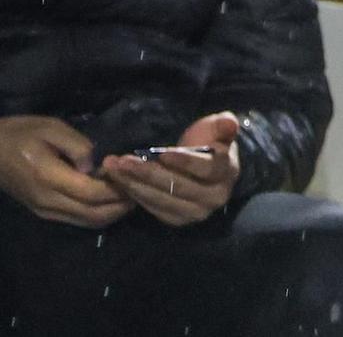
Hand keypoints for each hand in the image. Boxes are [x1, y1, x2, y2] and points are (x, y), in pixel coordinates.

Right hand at [0, 115, 133, 227]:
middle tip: (142, 187)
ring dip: (113, 212)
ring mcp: (45, 211)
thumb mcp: (52, 128)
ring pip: (88, 221)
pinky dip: (98, 213)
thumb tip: (99, 165)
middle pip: (94, 214)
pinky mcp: (44, 212)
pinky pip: (78, 220)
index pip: (93, 193)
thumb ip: (79, 147)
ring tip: (131, 193)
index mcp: (49, 178)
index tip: (135, 174)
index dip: (118, 187)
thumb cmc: (20, 134)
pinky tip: (111, 199)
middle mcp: (48, 202)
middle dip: (122, 204)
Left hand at [98, 112, 242, 227]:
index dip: (185, 162)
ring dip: (134, 184)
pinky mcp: (177, 220)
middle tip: (122, 161)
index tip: (162, 153)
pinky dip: (135, 195)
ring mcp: (195, 212)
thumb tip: (229, 123)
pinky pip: (154, 208)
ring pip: (162, 199)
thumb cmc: (211, 143)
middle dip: (148, 173)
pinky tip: (120, 182)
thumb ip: (224, 124)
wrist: (207, 169)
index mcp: (226, 173)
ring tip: (113, 169)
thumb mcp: (218, 128)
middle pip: (178, 186)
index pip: (206, 169)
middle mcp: (214, 198)